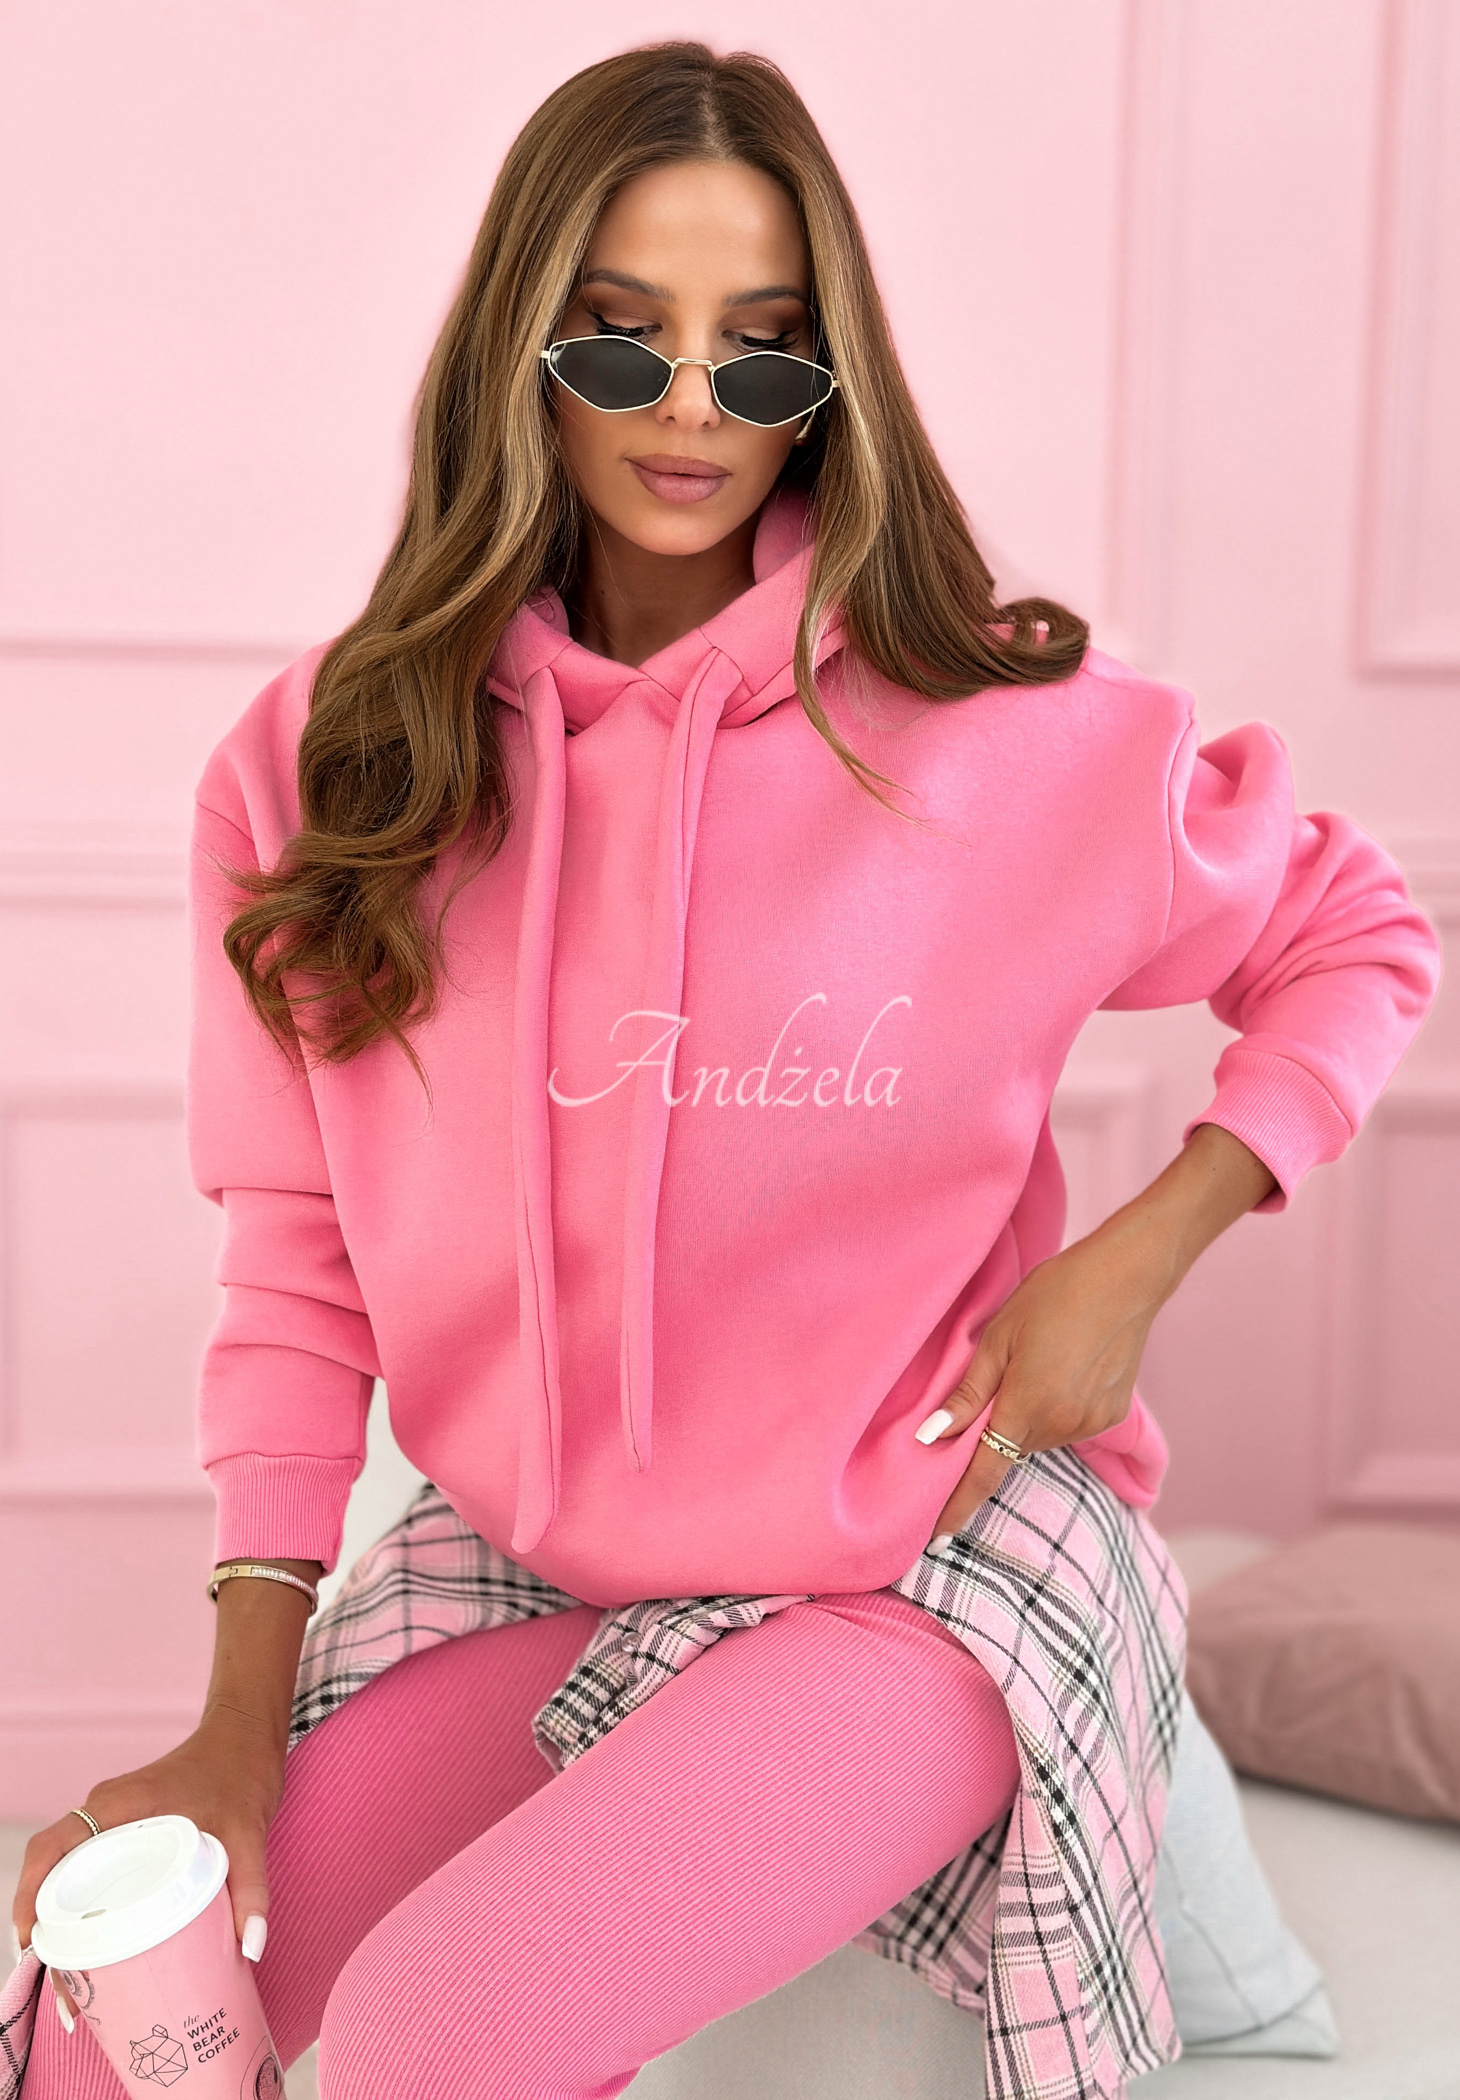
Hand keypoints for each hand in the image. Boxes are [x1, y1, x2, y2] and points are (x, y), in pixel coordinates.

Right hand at [12, 1705, 284, 2020]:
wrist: (247, 1734)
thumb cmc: (242, 1770)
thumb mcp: (249, 1831)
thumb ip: (251, 1888)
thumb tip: (249, 1948)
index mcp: (120, 1803)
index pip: (53, 1846)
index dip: (30, 1894)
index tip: (31, 1942)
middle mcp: (106, 1810)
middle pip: (52, 1869)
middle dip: (44, 1927)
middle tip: (62, 1983)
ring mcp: (112, 1818)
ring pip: (68, 1871)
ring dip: (60, 1919)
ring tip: (74, 1976)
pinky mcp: (125, 1828)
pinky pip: (88, 1866)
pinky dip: (82, 1904)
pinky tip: (98, 1943)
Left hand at [919, 1222, 1168, 1543]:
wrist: (1124, 1277)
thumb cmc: (1053, 1295)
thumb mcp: (998, 1337)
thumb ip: (968, 1394)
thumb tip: (931, 1437)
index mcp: (1026, 1408)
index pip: (983, 1473)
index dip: (958, 1507)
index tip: (938, 1541)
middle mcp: (1062, 1426)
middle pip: (1011, 1449)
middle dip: (995, 1434)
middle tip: (996, 1386)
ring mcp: (1091, 1423)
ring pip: (1040, 1438)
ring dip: (1027, 1419)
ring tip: (1036, 1365)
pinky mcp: (1112, 1415)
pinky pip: (1069, 1427)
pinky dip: (1056, 1411)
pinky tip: (1062, 1369)